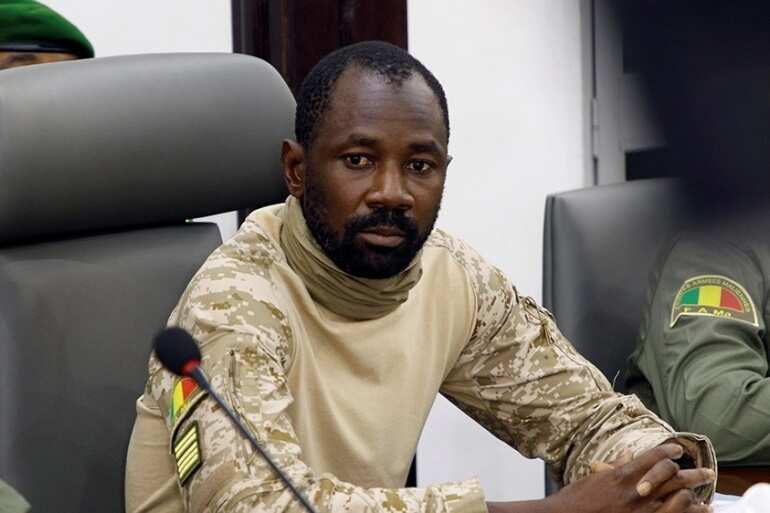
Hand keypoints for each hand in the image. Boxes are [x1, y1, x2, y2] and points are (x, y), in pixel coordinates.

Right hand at [546, 444, 714, 512]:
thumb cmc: (576, 500)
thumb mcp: (594, 479)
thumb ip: (614, 467)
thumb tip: (628, 454)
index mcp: (622, 475)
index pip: (654, 457)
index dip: (670, 451)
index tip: (678, 450)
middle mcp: (637, 491)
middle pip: (674, 477)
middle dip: (695, 473)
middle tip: (708, 472)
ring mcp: (643, 511)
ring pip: (680, 499)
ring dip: (695, 498)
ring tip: (706, 498)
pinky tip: (698, 512)